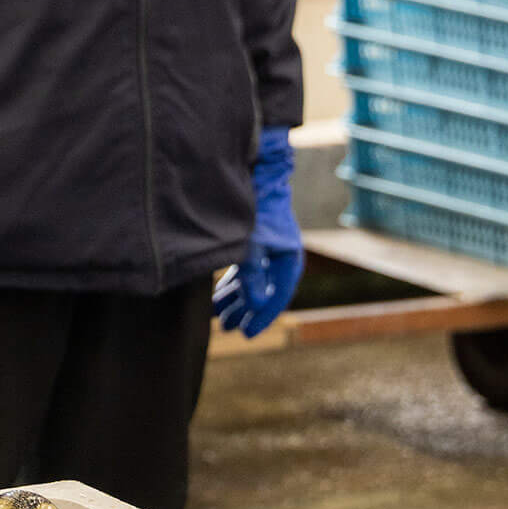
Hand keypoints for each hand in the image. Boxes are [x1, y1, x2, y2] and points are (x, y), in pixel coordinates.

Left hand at [215, 124, 303, 337]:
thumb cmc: (254, 208)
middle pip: (264, 292)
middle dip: (245, 311)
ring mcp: (268, 247)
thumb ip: (252, 276)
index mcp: (289, 258)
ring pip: (252, 281)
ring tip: (218, 317)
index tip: (246, 334)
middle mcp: (281, 255)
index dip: (261, 317)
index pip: (277, 296)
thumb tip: (257, 306)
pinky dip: (232, 283)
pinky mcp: (253, 239)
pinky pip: (244, 269)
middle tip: (227, 329)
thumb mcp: (251, 245)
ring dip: (236, 299)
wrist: (254, 174)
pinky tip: (218, 295)